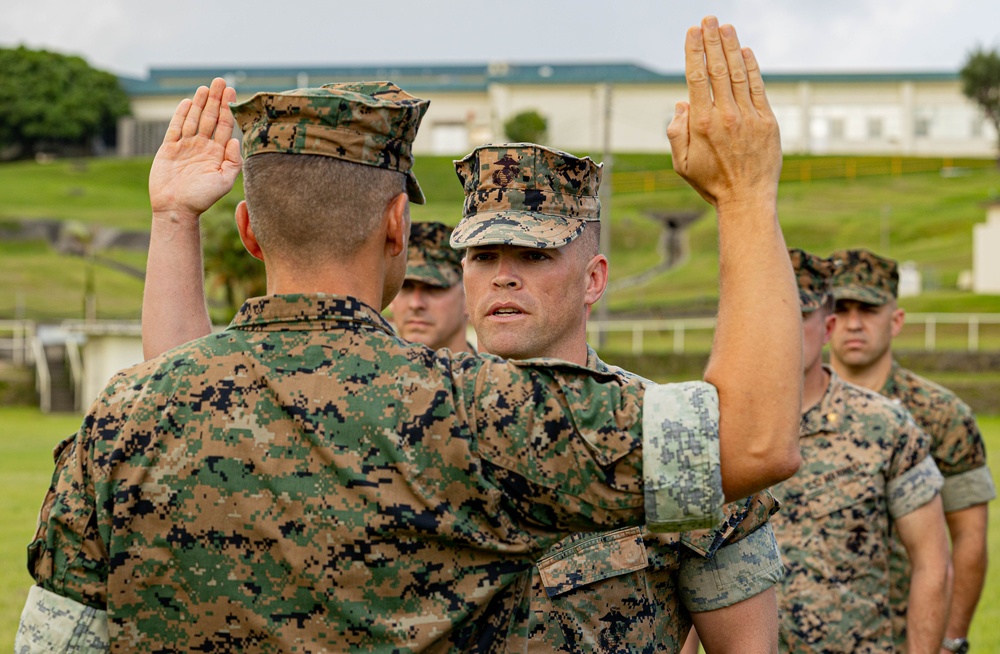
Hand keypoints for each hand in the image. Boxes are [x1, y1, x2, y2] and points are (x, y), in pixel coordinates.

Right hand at [149, 77, 241, 219]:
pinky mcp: (169, 148)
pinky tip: (188, 102)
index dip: (228, 108)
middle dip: (216, 99)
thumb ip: (233, 162)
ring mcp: (186, 146)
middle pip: (210, 118)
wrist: (176, 208)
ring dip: (200, 103)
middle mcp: (203, 147)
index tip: (233, 92)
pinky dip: (181, 114)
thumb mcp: (224, 181)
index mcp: (217, 154)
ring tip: (206, 87)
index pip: (224, 126)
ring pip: (194, 119)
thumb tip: (236, 139)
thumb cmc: (201, 199)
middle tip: (221, 80)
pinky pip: (176, 127)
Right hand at [667, 16, 781, 210]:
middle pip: (717, 68)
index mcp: (701, 124)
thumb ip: (676, 133)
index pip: (696, 77)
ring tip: (726, 27)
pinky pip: (758, 88)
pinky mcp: (767, 121)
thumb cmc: (711, 183)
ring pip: (738, 74)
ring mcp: (748, 117)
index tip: (692, 32)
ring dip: (731, 47)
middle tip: (709, 19)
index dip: (694, 51)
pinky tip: (745, 52)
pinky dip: (752, 68)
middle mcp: (725, 115)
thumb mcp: (681, 164)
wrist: (746, 200)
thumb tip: (681, 104)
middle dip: (712, 40)